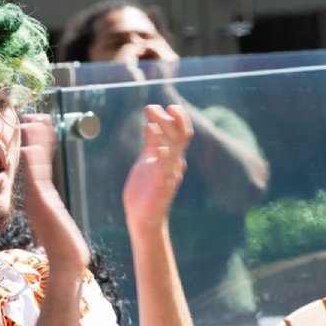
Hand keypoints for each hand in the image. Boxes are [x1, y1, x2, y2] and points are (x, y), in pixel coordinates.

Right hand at [17, 114, 89, 275]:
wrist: (67, 260)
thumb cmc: (62, 243)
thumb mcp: (54, 219)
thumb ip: (47, 205)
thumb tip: (45, 196)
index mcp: (40, 196)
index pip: (37, 164)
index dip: (37, 144)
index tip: (37, 125)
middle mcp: (36, 194)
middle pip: (34, 159)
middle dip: (34, 137)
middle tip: (32, 115)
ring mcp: (37, 198)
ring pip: (35, 164)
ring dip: (34, 143)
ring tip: (34, 122)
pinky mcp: (41, 204)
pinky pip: (37, 178)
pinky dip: (34, 163)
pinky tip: (31, 148)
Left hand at [122, 104, 193, 232]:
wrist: (143, 219)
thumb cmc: (145, 191)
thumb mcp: (147, 162)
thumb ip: (151, 145)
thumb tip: (152, 124)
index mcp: (171, 158)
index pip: (182, 133)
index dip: (179, 118)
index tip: (168, 106)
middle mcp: (174, 165)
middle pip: (179, 137)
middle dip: (168, 120)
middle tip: (152, 107)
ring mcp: (169, 176)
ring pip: (172, 151)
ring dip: (162, 134)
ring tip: (151, 122)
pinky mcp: (161, 188)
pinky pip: (164, 170)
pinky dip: (162, 157)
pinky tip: (157, 148)